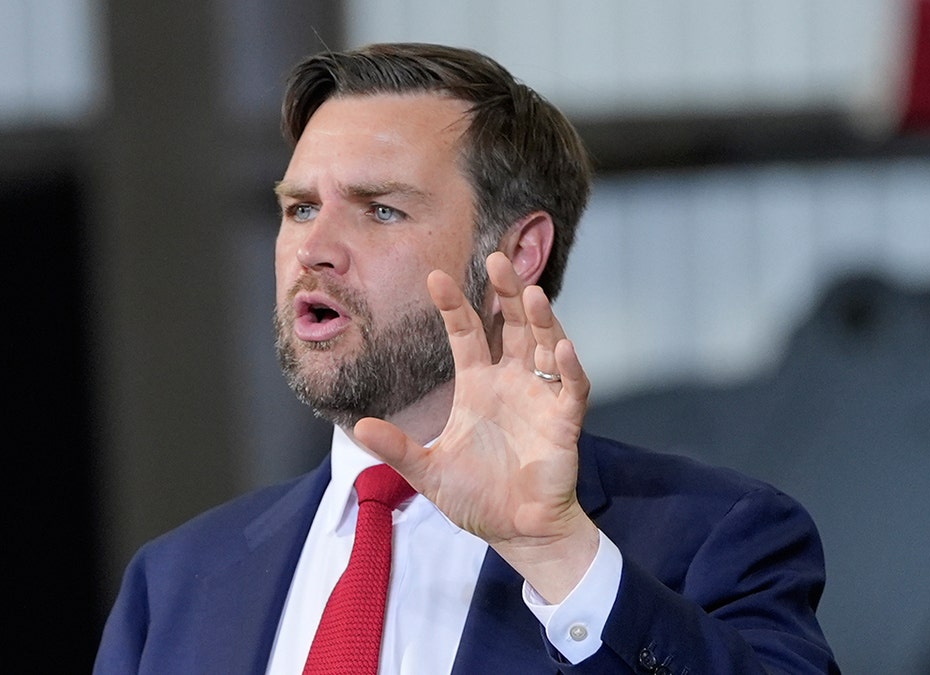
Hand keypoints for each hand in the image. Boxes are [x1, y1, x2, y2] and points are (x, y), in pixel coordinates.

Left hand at [355, 252, 597, 601]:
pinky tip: (560, 347)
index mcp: (478, 385)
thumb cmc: (477, 498)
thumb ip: (398, 449)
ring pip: (545, 346)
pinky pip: (571, 388)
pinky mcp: (564, 422)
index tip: (435, 276)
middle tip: (497, 258)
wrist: (516, 532)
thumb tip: (359, 427)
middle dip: (507, 292)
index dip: (454, 305)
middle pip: (512, 325)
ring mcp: (541, 398)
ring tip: (532, 293)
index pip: (467, 333)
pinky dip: (568, 367)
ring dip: (541, 320)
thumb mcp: (428, 472)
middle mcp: (512, 382)